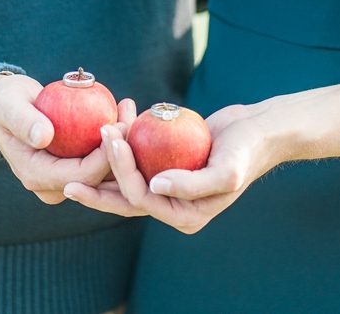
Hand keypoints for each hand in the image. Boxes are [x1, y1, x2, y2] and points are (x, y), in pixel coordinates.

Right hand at [0, 72, 136, 203]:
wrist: (3, 110)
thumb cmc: (5, 104)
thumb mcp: (10, 107)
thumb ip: (24, 121)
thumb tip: (43, 136)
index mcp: (36, 176)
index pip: (82, 176)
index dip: (105, 156)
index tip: (118, 126)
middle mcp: (53, 186)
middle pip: (99, 179)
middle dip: (121, 153)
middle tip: (131, 118)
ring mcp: (66, 180)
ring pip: (106, 173)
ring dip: (123, 146)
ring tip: (130, 111)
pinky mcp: (75, 169)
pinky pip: (102, 162)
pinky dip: (115, 142)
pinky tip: (124, 114)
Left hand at [64, 103, 275, 232]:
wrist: (257, 131)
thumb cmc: (246, 150)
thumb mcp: (227, 170)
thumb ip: (193, 185)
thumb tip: (155, 187)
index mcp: (184, 217)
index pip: (140, 199)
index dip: (120, 172)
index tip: (112, 139)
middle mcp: (172, 207)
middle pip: (123, 197)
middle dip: (99, 176)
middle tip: (82, 153)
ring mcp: (166, 188)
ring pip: (125, 179)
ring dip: (109, 158)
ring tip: (101, 128)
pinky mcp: (163, 168)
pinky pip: (136, 160)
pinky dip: (124, 145)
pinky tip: (113, 123)